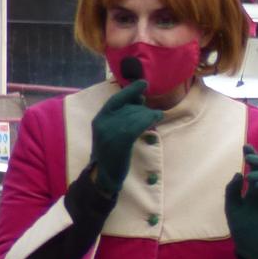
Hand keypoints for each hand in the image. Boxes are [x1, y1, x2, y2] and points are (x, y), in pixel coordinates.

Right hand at [89, 79, 162, 195]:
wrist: (104, 175)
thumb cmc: (112, 152)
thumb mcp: (112, 131)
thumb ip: (122, 116)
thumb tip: (141, 99)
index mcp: (99, 118)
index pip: (116, 99)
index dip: (130, 90)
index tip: (144, 83)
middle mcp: (102, 122)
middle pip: (129, 107)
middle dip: (143, 108)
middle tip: (153, 113)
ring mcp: (110, 131)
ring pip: (135, 115)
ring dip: (149, 114)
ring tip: (158, 116)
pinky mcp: (120, 140)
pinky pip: (137, 125)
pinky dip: (149, 119)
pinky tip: (158, 118)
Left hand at [224, 144, 257, 258]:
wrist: (250, 244)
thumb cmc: (240, 226)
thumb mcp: (231, 205)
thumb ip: (232, 189)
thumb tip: (240, 173)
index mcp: (254, 189)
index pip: (256, 169)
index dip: (253, 157)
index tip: (246, 147)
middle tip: (249, 158)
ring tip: (251, 178)